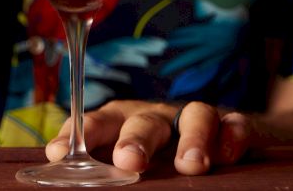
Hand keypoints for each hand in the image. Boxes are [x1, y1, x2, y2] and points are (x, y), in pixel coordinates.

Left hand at [46, 100, 256, 176]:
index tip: (56, 151)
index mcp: (125, 122)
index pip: (98, 122)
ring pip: (194, 115)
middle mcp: (158, 116)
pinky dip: (232, 134)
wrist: (222, 137)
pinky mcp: (234, 126)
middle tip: (128, 161)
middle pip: (143, 120)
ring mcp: (195, 119)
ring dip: (191, 138)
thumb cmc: (163, 153)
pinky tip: (229, 152)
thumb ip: (105, 169)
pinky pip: (236, 123)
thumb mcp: (133, 159)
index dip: (78, 133)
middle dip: (134, 138)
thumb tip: (66, 177)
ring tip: (190, 166)